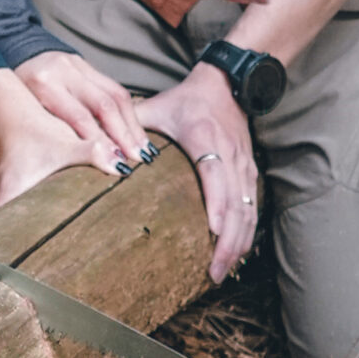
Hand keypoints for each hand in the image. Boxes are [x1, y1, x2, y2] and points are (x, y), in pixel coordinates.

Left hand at [12, 51, 146, 176]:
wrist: (10, 52)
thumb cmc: (15, 94)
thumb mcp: (24, 112)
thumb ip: (47, 133)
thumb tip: (74, 167)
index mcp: (44, 85)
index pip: (80, 117)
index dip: (100, 142)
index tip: (115, 164)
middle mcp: (64, 71)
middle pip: (103, 104)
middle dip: (123, 134)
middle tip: (137, 160)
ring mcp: (78, 64)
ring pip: (115, 94)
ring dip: (132, 124)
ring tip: (143, 149)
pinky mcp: (87, 64)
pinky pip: (115, 87)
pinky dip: (129, 112)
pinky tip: (136, 131)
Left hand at [135, 64, 259, 283]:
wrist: (226, 84)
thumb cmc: (186, 100)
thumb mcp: (156, 106)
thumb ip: (129, 125)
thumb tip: (105, 151)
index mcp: (206, 137)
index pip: (215, 174)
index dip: (216, 204)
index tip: (212, 232)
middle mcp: (231, 154)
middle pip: (237, 204)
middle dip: (228, 241)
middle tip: (212, 273)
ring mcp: (244, 165)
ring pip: (249, 211)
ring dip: (239, 244)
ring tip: (221, 271)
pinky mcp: (250, 173)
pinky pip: (253, 208)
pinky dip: (246, 233)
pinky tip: (235, 253)